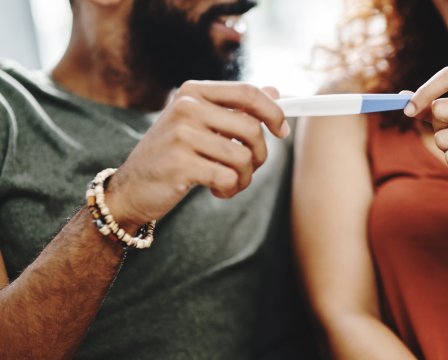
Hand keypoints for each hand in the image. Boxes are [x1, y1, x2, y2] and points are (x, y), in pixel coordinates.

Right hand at [105, 81, 288, 226]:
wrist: (131, 188)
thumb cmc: (172, 155)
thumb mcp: (200, 125)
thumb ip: (235, 108)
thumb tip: (275, 91)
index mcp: (193, 92)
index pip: (248, 93)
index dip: (274, 112)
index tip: (282, 130)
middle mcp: (186, 108)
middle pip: (251, 129)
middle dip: (259, 155)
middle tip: (248, 168)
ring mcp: (181, 135)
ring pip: (243, 157)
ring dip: (244, 178)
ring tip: (229, 183)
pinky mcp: (180, 164)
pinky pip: (229, 178)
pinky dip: (230, 189)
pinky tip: (216, 190)